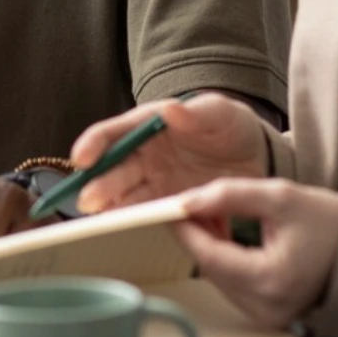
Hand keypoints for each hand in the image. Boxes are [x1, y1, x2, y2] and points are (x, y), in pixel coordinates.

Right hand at [69, 93, 269, 214]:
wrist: (256, 157)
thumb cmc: (232, 126)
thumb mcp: (220, 113)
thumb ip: (197, 113)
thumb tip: (171, 110)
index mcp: (149, 125)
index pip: (114, 132)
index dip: (94, 143)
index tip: (81, 157)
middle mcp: (145, 155)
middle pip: (114, 169)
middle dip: (99, 184)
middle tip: (89, 200)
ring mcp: (154, 181)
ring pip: (124, 194)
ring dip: (111, 206)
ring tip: (101, 219)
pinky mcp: (167, 203)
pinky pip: (147, 212)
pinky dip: (135, 220)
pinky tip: (126, 227)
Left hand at [172, 178, 337, 328]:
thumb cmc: (331, 224)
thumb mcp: (280, 197)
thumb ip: (230, 196)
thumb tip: (187, 200)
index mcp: (270, 281)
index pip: (208, 255)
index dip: (184, 228)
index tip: (167, 204)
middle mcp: (266, 308)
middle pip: (210, 268)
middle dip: (196, 234)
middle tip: (189, 202)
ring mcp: (268, 317)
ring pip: (219, 278)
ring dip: (209, 247)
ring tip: (212, 214)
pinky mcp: (270, 316)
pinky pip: (234, 286)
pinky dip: (225, 261)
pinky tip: (226, 235)